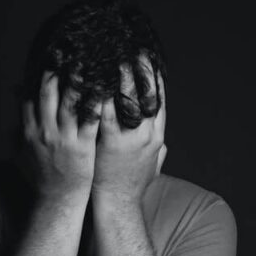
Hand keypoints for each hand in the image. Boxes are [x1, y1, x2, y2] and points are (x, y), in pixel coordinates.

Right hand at [21, 71, 100, 201]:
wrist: (57, 201)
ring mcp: (63, 138)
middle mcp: (44, 131)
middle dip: (56, 70)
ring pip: (69, 102)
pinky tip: (104, 88)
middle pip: (48, 93)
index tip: (47, 60)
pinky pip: (89, 119)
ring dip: (78, 80)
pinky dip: (96, 102)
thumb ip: (18, 130)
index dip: (38, 77)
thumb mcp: (22, 153)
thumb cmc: (43, 178)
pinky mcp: (82, 146)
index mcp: (29, 131)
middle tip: (67, 50)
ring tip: (87, 61)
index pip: (31, 97)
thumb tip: (14, 111)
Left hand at [92, 64, 166, 204]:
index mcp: (157, 136)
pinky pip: (106, 111)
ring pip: (128, 98)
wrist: (119, 206)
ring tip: (110, 56)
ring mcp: (130, 137)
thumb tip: (163, 143)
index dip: (154, 78)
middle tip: (132, 49)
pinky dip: (101, 93)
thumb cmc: (131, 187)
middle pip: (147, 93)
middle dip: (140, 70)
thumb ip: (157, 152)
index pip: (159, 100)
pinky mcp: (111, 142)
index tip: (149, 59)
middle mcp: (147, 134)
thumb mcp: (153, 167)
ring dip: (119, 76)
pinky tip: (93, 79)